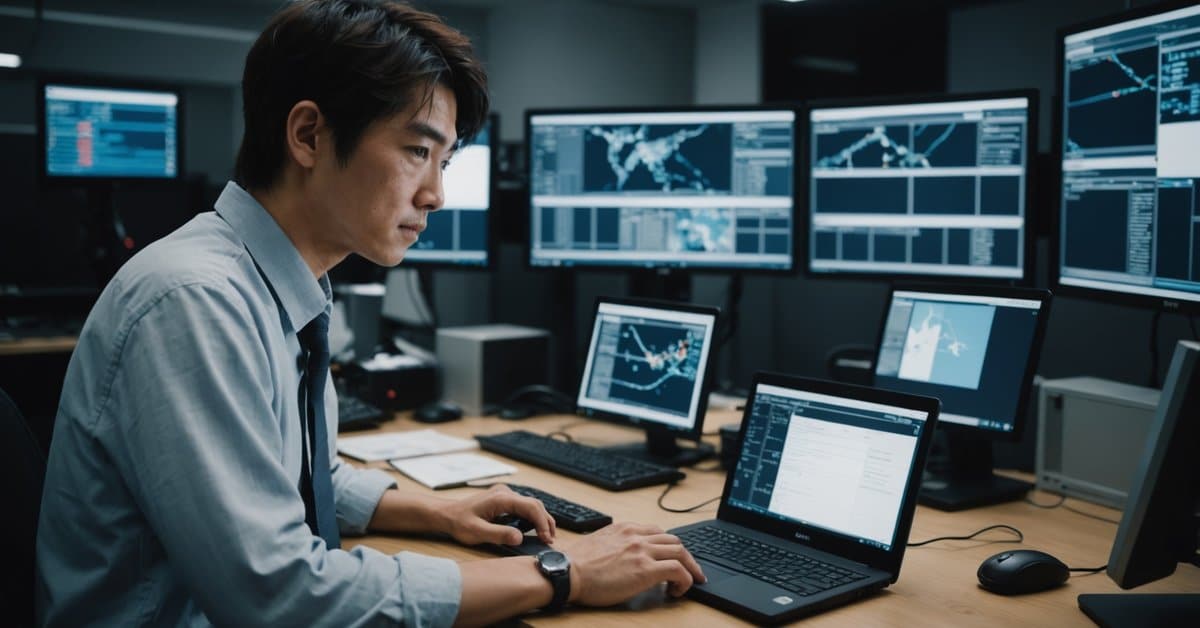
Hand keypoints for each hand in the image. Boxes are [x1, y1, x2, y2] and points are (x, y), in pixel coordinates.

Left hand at [441, 484, 555, 545]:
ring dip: (540, 519)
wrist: (447, 514)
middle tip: (550, 539)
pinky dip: (532, 517)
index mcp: (501, 498)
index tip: (546, 538)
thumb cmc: (459, 523)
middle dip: (545, 521)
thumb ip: (499, 534)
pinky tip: (534, 528)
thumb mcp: (477, 532)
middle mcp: (505, 493)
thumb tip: (520, 538)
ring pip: (530, 504)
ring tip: (546, 535)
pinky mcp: (503, 500)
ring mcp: (504, 495)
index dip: (542, 523)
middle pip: (534, 504)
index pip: (531, 507)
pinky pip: (523, 506)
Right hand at [557, 522, 705, 605]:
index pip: (658, 532)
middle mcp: (636, 535)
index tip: (673, 558)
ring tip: (689, 582)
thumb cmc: (576, 564)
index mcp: (625, 528)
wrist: (567, 572)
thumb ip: (616, 544)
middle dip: (685, 556)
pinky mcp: (645, 569)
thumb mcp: (599, 543)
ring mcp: (642, 551)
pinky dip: (685, 580)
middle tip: (690, 570)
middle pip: (674, 541)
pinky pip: (678, 570)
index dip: (669, 547)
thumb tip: (626, 558)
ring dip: (689, 567)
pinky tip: (678, 590)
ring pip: (681, 552)